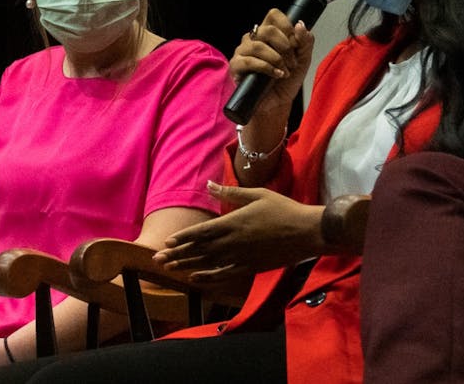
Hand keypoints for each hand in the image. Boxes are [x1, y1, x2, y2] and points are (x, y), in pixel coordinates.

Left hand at [152, 183, 323, 278]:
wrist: (306, 232)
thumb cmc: (283, 209)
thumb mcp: (256, 194)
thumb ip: (230, 193)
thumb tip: (210, 184)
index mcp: (232, 223)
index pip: (201, 232)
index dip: (183, 238)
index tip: (167, 242)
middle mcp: (232, 242)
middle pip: (199, 250)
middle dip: (177, 254)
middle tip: (157, 259)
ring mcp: (240, 257)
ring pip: (207, 263)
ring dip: (186, 265)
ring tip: (169, 268)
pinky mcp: (249, 268)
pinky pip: (224, 275)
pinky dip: (208, 277)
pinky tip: (195, 278)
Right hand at [231, 9, 314, 120]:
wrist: (277, 103)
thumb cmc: (286, 80)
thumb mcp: (303, 60)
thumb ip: (305, 41)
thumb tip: (300, 24)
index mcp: (269, 33)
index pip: (273, 15)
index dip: (286, 25)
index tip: (295, 42)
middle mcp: (253, 39)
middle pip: (267, 29)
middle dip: (284, 47)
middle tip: (292, 62)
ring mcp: (242, 51)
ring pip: (258, 45)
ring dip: (277, 59)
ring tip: (285, 71)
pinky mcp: (236, 66)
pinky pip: (249, 61)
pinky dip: (266, 68)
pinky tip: (276, 75)